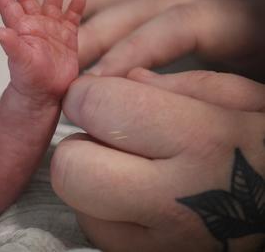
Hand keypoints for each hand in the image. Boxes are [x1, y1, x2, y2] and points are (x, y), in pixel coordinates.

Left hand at [0, 0, 85, 101]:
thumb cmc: (28, 79)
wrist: (46, 93)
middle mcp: (35, 24)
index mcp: (20, 28)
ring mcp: (52, 29)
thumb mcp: (20, 61)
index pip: (7, 5)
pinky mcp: (68, 37)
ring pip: (54, 3)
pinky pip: (73, 18)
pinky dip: (77, 7)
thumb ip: (11, 45)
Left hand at [51, 70, 264, 250]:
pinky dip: (103, 211)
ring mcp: (163, 244)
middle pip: (71, 169)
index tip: (94, 95)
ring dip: (89, 181)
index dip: (84, 94)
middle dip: (78, 143)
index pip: (96, 108)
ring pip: (78, 207)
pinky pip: (98, 234)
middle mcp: (176, 200)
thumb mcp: (244, 99)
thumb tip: (119, 80)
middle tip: (103, 136)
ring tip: (127, 170)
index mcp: (201, 142)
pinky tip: (133, 199)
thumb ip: (178, 84)